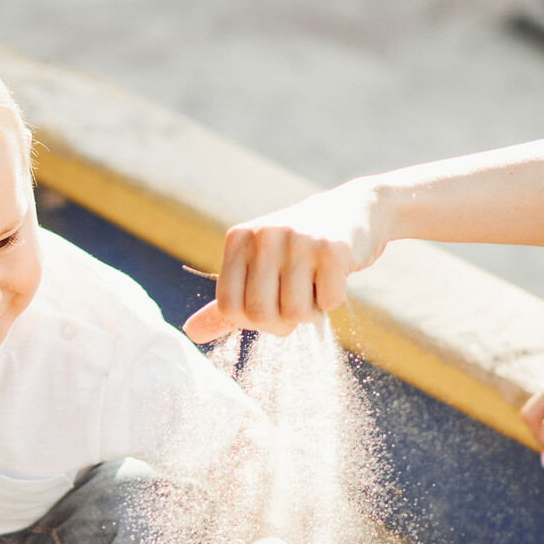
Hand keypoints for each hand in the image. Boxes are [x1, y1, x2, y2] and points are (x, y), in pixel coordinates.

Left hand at [185, 186, 383, 342]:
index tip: (267, 310)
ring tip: (314, 286)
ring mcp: (298, 239)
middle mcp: (264, 235)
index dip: (250, 322)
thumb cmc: (297, 248)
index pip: (229, 308)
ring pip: (296, 313)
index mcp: (238, 240)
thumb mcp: (257, 267)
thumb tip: (190, 333)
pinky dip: (334, 300)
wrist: (353, 210)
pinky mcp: (333, 248)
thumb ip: (228, 302)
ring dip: (310, 313)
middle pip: (261, 315)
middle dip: (281, 324)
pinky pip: (329, 303)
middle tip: (294, 305)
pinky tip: (334, 276)